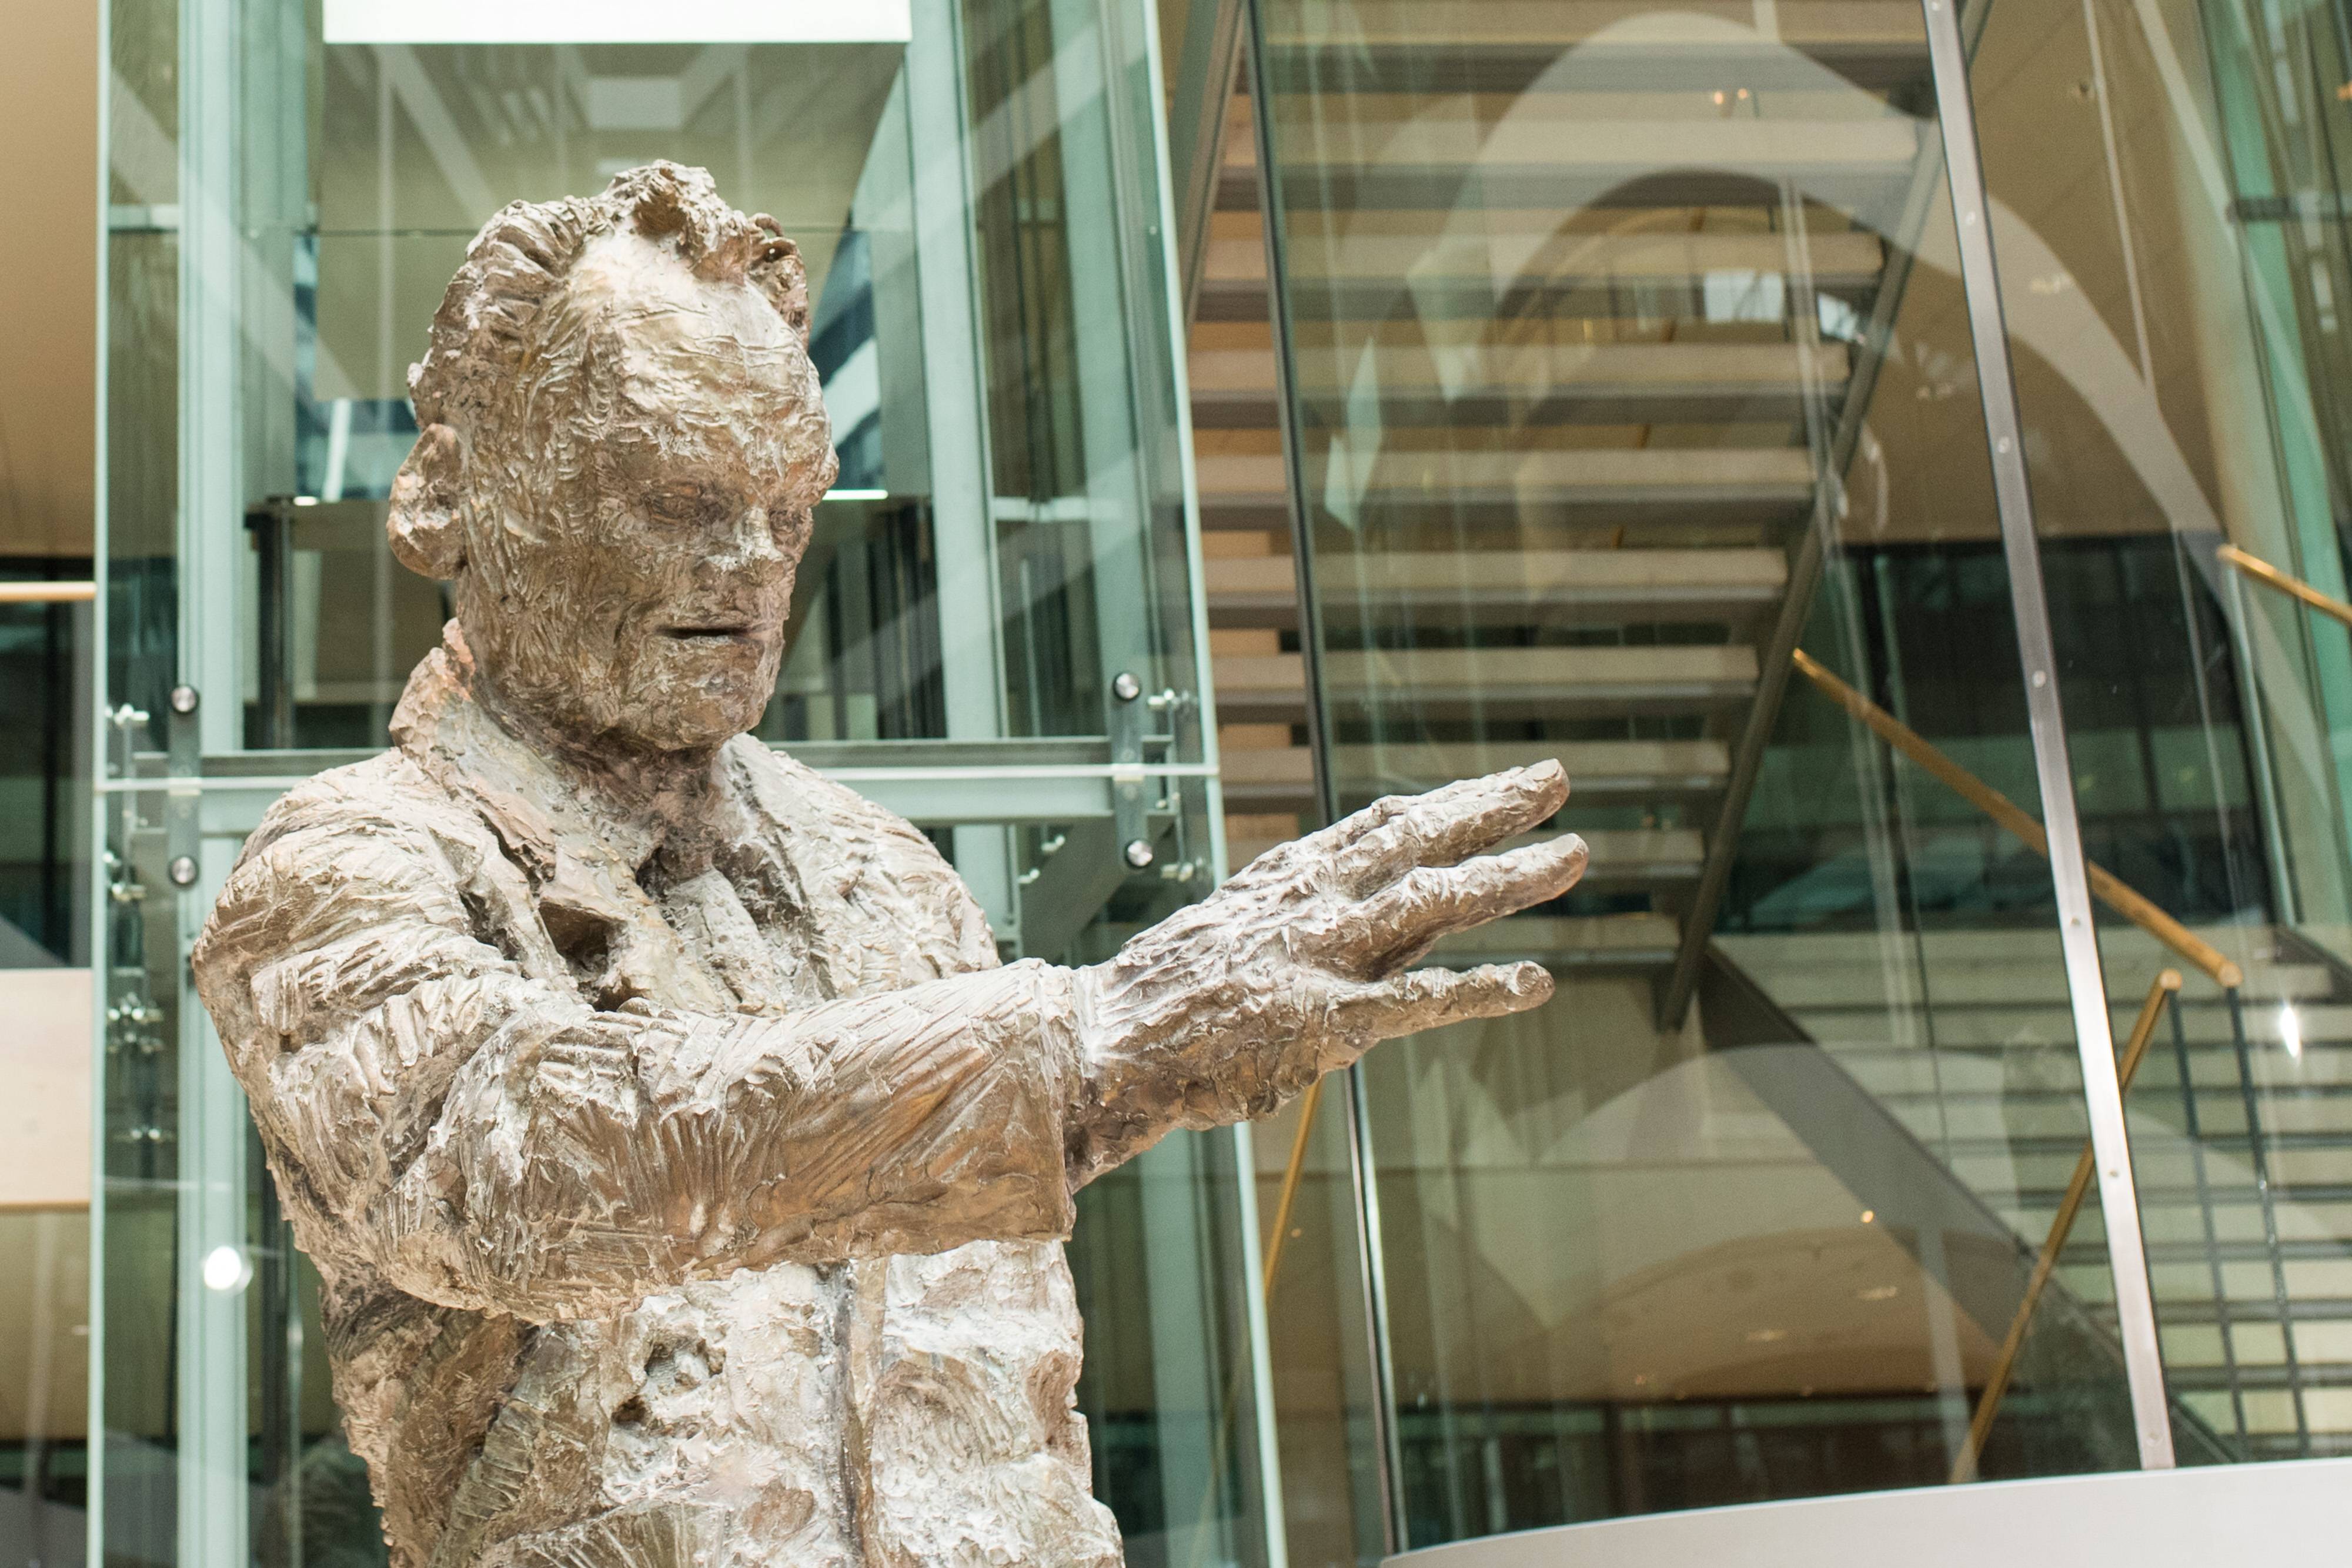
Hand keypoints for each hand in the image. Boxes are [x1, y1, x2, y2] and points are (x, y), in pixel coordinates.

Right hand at [1065, 762, 1584, 1173]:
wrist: (1105, 1045)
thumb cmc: (1158, 1000)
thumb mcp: (1226, 931)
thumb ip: (1291, 918)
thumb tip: (1340, 907)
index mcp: (1286, 880)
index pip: (1380, 825)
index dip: (1445, 802)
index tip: (1493, 784)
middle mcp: (1313, 903)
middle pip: (1420, 840)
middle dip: (1493, 806)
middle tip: (1554, 778)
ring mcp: (1322, 957)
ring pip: (1436, 900)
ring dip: (1510, 876)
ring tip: (1572, 856)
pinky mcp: (1328, 1020)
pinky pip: (1423, 999)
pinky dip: (1484, 988)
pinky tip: (1536, 982)